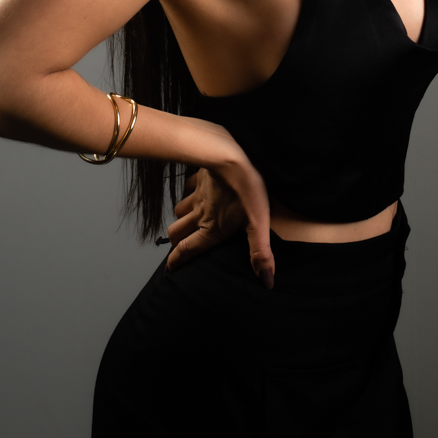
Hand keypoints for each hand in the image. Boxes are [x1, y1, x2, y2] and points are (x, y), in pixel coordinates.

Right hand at [165, 161, 274, 288]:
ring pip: (179, 210)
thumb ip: (260, 253)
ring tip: (188, 221)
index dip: (177, 261)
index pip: (187, 249)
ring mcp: (197, 195)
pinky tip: (195, 191)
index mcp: (211, 229)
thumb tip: (266, 281)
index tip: (171, 269)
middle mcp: (200, 214)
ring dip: (181, 218)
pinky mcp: (199, 178)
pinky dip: (188, 193)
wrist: (232, 156)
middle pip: (177, 232)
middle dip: (176, 241)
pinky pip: (187, 188)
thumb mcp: (259, 224)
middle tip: (179, 246)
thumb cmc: (247, 189)